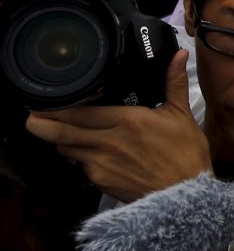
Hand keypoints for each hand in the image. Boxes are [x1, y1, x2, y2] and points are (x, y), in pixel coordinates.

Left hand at [25, 50, 211, 202]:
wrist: (185, 195)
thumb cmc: (185, 154)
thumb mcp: (181, 115)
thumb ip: (173, 83)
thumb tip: (179, 55)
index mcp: (127, 120)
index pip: (79, 112)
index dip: (56, 108)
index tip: (42, 101)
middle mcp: (108, 142)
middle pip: (60, 132)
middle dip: (40, 123)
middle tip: (31, 116)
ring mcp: (101, 164)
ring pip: (66, 149)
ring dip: (59, 140)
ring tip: (55, 132)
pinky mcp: (100, 182)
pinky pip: (80, 166)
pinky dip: (80, 158)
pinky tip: (87, 153)